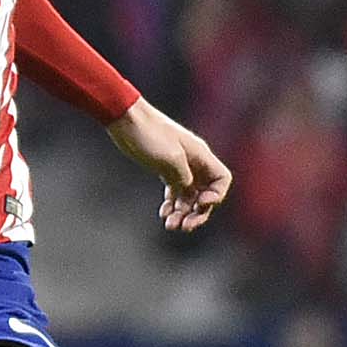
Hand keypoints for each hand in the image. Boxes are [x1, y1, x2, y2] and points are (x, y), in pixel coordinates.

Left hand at [108, 100, 231, 231]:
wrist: (125, 119)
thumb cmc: (149, 135)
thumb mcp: (170, 159)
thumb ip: (183, 178)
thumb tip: (188, 192)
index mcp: (201, 156)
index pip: (221, 180)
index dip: (216, 195)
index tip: (201, 204)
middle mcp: (194, 162)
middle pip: (205, 193)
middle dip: (198, 212)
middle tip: (184, 227)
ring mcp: (179, 166)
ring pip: (188, 195)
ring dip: (183, 212)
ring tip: (170, 225)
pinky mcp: (164, 168)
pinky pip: (174, 191)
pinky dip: (171, 204)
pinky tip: (163, 214)